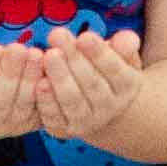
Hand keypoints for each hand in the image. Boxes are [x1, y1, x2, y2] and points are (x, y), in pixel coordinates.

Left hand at [28, 23, 144, 143]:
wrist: (99, 110)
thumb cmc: (106, 73)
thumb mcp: (121, 57)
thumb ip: (124, 46)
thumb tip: (126, 38)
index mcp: (127, 87)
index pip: (115, 69)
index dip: (99, 53)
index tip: (84, 36)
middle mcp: (109, 108)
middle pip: (92, 83)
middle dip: (74, 58)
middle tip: (58, 34)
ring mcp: (87, 122)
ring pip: (73, 100)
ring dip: (60, 77)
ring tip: (49, 55)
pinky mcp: (65, 130)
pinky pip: (55, 116)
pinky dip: (47, 101)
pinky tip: (39, 83)